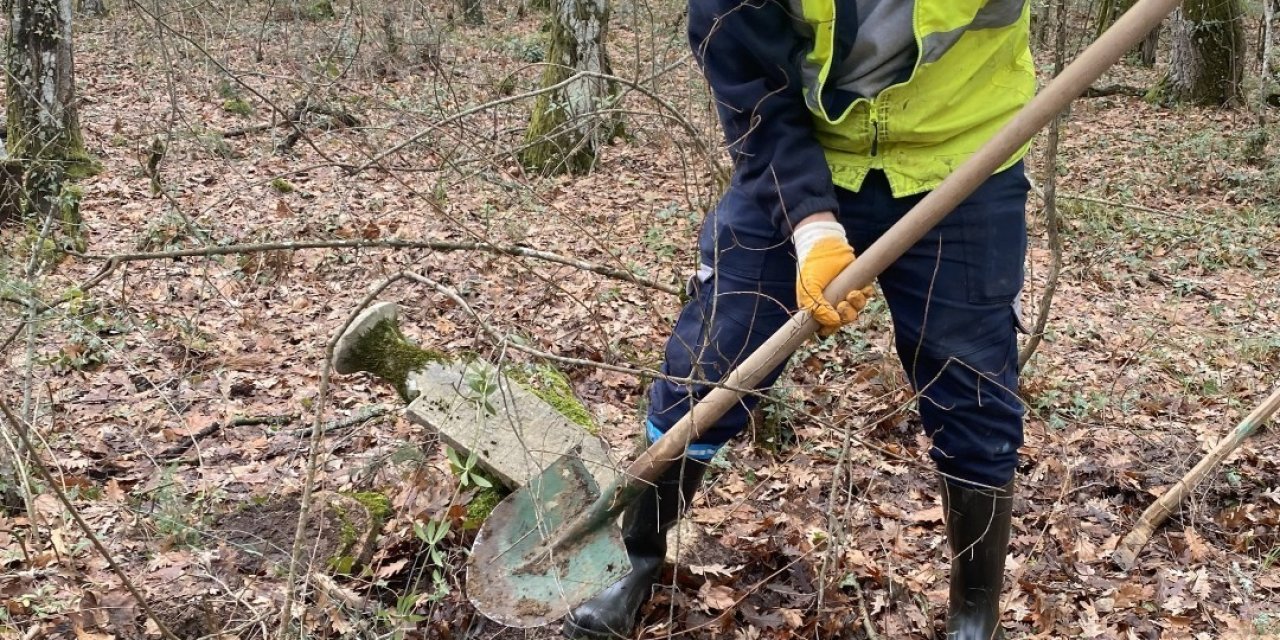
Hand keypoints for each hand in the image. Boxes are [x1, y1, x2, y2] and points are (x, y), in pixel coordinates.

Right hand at [794, 216, 874, 336]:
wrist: (825, 245)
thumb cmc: (812, 267)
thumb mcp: (808, 289)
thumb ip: (818, 308)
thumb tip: (833, 322)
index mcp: (817, 307)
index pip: (826, 327)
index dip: (831, 328)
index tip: (833, 323)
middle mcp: (832, 303)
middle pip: (844, 320)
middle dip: (846, 316)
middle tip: (842, 305)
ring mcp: (845, 293)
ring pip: (856, 309)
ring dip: (856, 305)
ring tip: (852, 293)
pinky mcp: (857, 283)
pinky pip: (866, 295)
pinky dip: (866, 294)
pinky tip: (861, 288)